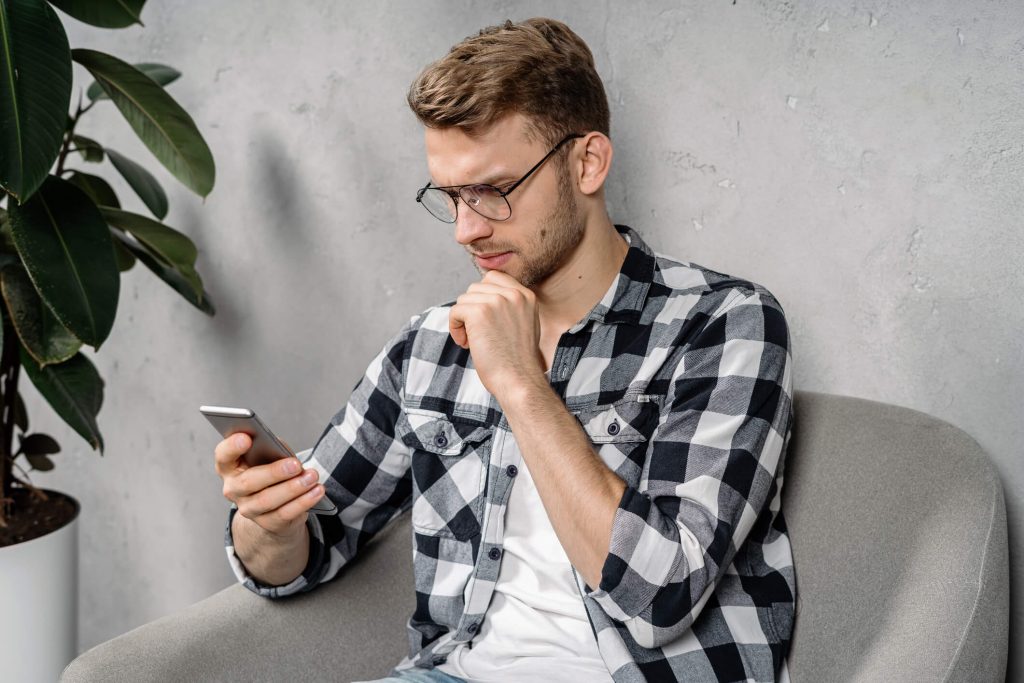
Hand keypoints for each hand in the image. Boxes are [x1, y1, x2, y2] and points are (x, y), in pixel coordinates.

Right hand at [214, 432, 323, 537]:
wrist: (273, 506)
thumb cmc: (270, 469)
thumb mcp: (268, 456)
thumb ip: (272, 450)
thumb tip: (284, 453)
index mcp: (229, 466)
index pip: (223, 455)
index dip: (232, 446)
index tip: (247, 437)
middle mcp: (233, 489)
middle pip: (249, 482)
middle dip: (274, 472)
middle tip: (295, 465)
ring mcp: (248, 508)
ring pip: (268, 500)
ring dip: (293, 488)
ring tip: (312, 477)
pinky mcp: (267, 523)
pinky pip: (285, 513)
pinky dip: (304, 501)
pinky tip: (317, 490)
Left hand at [449, 270, 545, 400]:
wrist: (519, 380)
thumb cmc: (518, 362)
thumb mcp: (525, 324)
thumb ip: (510, 307)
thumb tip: (482, 298)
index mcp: (526, 295)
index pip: (493, 278)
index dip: (482, 297)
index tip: (483, 320)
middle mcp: (513, 294)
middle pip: (475, 288)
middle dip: (472, 310)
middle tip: (479, 334)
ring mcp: (496, 301)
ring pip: (464, 300)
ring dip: (463, 320)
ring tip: (474, 341)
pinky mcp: (479, 312)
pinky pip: (455, 311)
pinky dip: (455, 328)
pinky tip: (467, 344)